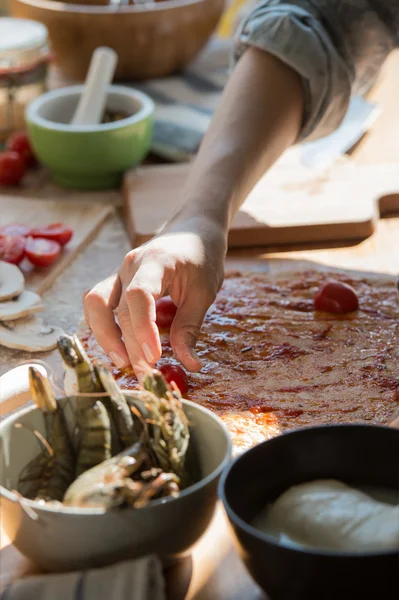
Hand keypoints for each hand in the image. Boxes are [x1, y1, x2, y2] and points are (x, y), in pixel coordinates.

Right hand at [83, 215, 226, 377]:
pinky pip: (98, 305)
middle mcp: (129, 265)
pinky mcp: (116, 283)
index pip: (139, 295)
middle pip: (117, 307)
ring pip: (95, 304)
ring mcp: (118, 272)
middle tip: (145, 373)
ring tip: (123, 363)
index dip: (143, 329)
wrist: (192, 231)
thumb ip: (190, 327)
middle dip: (128, 344)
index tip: (154, 356)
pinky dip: (103, 328)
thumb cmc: (202, 258)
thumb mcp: (204, 293)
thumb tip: (189, 365)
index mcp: (156, 262)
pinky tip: (118, 348)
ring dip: (105, 336)